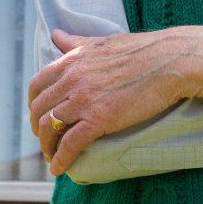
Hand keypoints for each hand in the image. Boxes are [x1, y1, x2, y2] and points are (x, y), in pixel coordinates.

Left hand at [28, 26, 202, 175]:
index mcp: (72, 60)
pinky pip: (70, 144)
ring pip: (50, 127)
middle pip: (40, 109)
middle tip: (46, 140)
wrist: (168, 61)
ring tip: (53, 155)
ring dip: (47, 146)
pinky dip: (61, 159)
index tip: (39, 116)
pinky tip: (60, 168)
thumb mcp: (100, 41)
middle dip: (38, 129)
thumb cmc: (139, 50)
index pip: (37, 85)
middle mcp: (72, 78)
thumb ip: (75, 41)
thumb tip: (56, 35)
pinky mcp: (99, 118)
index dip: (34, 105)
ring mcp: (84, 99)